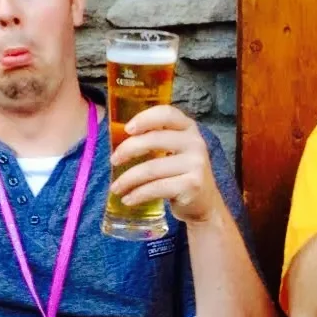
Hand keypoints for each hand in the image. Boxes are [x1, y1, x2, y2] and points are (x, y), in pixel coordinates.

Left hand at [110, 104, 222, 225]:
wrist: (203, 202)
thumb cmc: (180, 172)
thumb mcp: (173, 150)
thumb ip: (154, 139)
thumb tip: (116, 140)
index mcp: (188, 128)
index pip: (166, 114)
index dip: (145, 118)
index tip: (126, 129)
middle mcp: (195, 142)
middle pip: (154, 140)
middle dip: (128, 150)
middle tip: (113, 160)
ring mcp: (195, 164)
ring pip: (151, 168)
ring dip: (128, 179)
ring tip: (116, 188)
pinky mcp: (192, 185)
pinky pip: (157, 188)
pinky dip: (138, 194)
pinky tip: (128, 199)